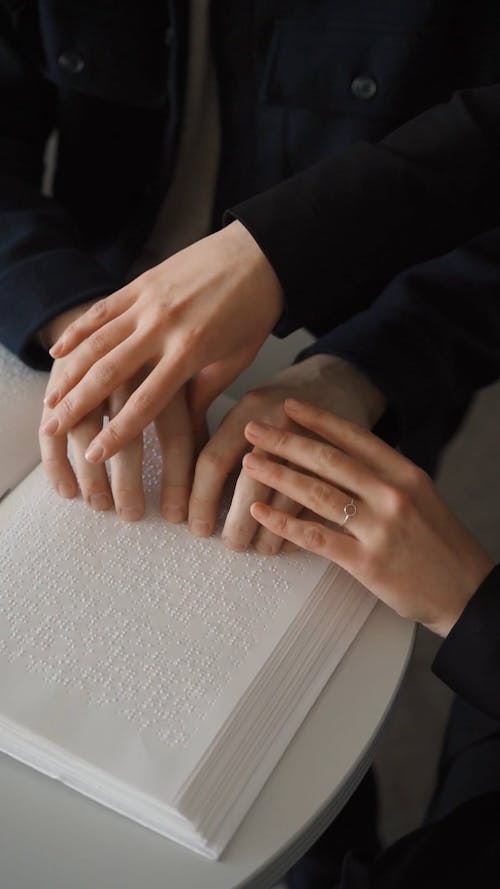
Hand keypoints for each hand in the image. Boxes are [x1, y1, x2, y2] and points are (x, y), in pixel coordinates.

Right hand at [39, 221, 283, 462]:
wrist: (259, 254)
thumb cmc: (253, 312)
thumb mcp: (235, 361)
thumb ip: (203, 394)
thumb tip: (184, 433)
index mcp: (191, 351)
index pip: (146, 402)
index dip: (117, 432)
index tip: (94, 455)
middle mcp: (162, 327)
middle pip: (109, 373)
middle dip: (77, 406)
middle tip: (52, 431)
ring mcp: (147, 302)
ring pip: (96, 342)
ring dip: (68, 373)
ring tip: (49, 401)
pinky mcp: (140, 283)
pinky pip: (101, 310)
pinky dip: (77, 331)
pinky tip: (57, 353)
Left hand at [188, 354, 386, 551]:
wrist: (342, 380)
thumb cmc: (281, 400)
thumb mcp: (243, 402)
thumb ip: (207, 427)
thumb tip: (172, 472)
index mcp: (250, 409)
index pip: (214, 461)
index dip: (200, 499)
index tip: (195, 527)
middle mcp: (283, 425)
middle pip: (252, 487)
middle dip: (237, 525)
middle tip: (231, 545)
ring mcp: (318, 443)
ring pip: (289, 502)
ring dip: (272, 533)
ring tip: (260, 548)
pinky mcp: (346, 463)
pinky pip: (322, 507)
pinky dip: (303, 529)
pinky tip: (290, 541)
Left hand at [242, 399, 492, 636]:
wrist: (466, 592)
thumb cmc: (439, 544)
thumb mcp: (420, 497)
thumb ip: (384, 477)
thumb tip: (343, 458)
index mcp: (405, 473)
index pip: (354, 437)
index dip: (318, 419)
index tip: (289, 406)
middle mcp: (392, 494)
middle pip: (328, 460)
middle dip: (285, 441)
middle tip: (253, 428)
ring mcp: (379, 528)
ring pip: (317, 493)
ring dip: (278, 475)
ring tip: (249, 464)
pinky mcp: (366, 562)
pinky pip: (316, 536)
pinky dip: (283, 523)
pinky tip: (260, 512)